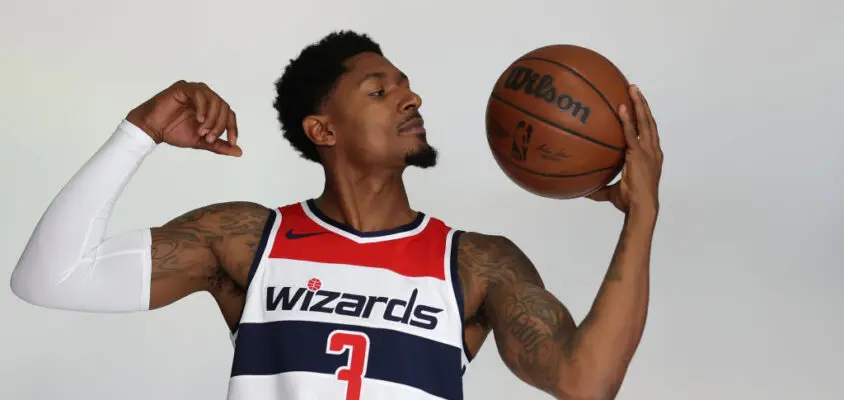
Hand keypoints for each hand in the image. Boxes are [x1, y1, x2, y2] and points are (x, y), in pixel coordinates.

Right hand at [126, 80, 240, 156]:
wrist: (152, 130)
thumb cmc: (174, 132)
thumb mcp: (201, 142)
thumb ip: (219, 145)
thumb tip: (239, 152)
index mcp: (211, 108)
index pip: (229, 115)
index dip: (233, 128)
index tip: (231, 142)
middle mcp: (205, 97)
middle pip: (224, 107)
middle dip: (220, 125)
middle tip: (209, 138)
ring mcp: (195, 91)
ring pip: (214, 100)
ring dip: (212, 118)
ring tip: (202, 132)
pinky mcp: (183, 88)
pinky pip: (199, 94)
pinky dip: (202, 108)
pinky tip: (198, 120)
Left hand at [587, 85, 662, 214]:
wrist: (641, 208)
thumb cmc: (630, 203)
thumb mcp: (613, 193)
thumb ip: (600, 188)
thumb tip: (584, 190)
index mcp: (651, 156)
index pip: (649, 133)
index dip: (644, 118)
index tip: (638, 105)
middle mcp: (653, 151)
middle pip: (649, 121)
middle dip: (642, 104)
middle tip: (634, 89)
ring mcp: (648, 151)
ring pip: (645, 122)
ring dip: (638, 104)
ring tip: (631, 89)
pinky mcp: (639, 154)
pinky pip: (632, 133)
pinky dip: (627, 120)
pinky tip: (621, 108)